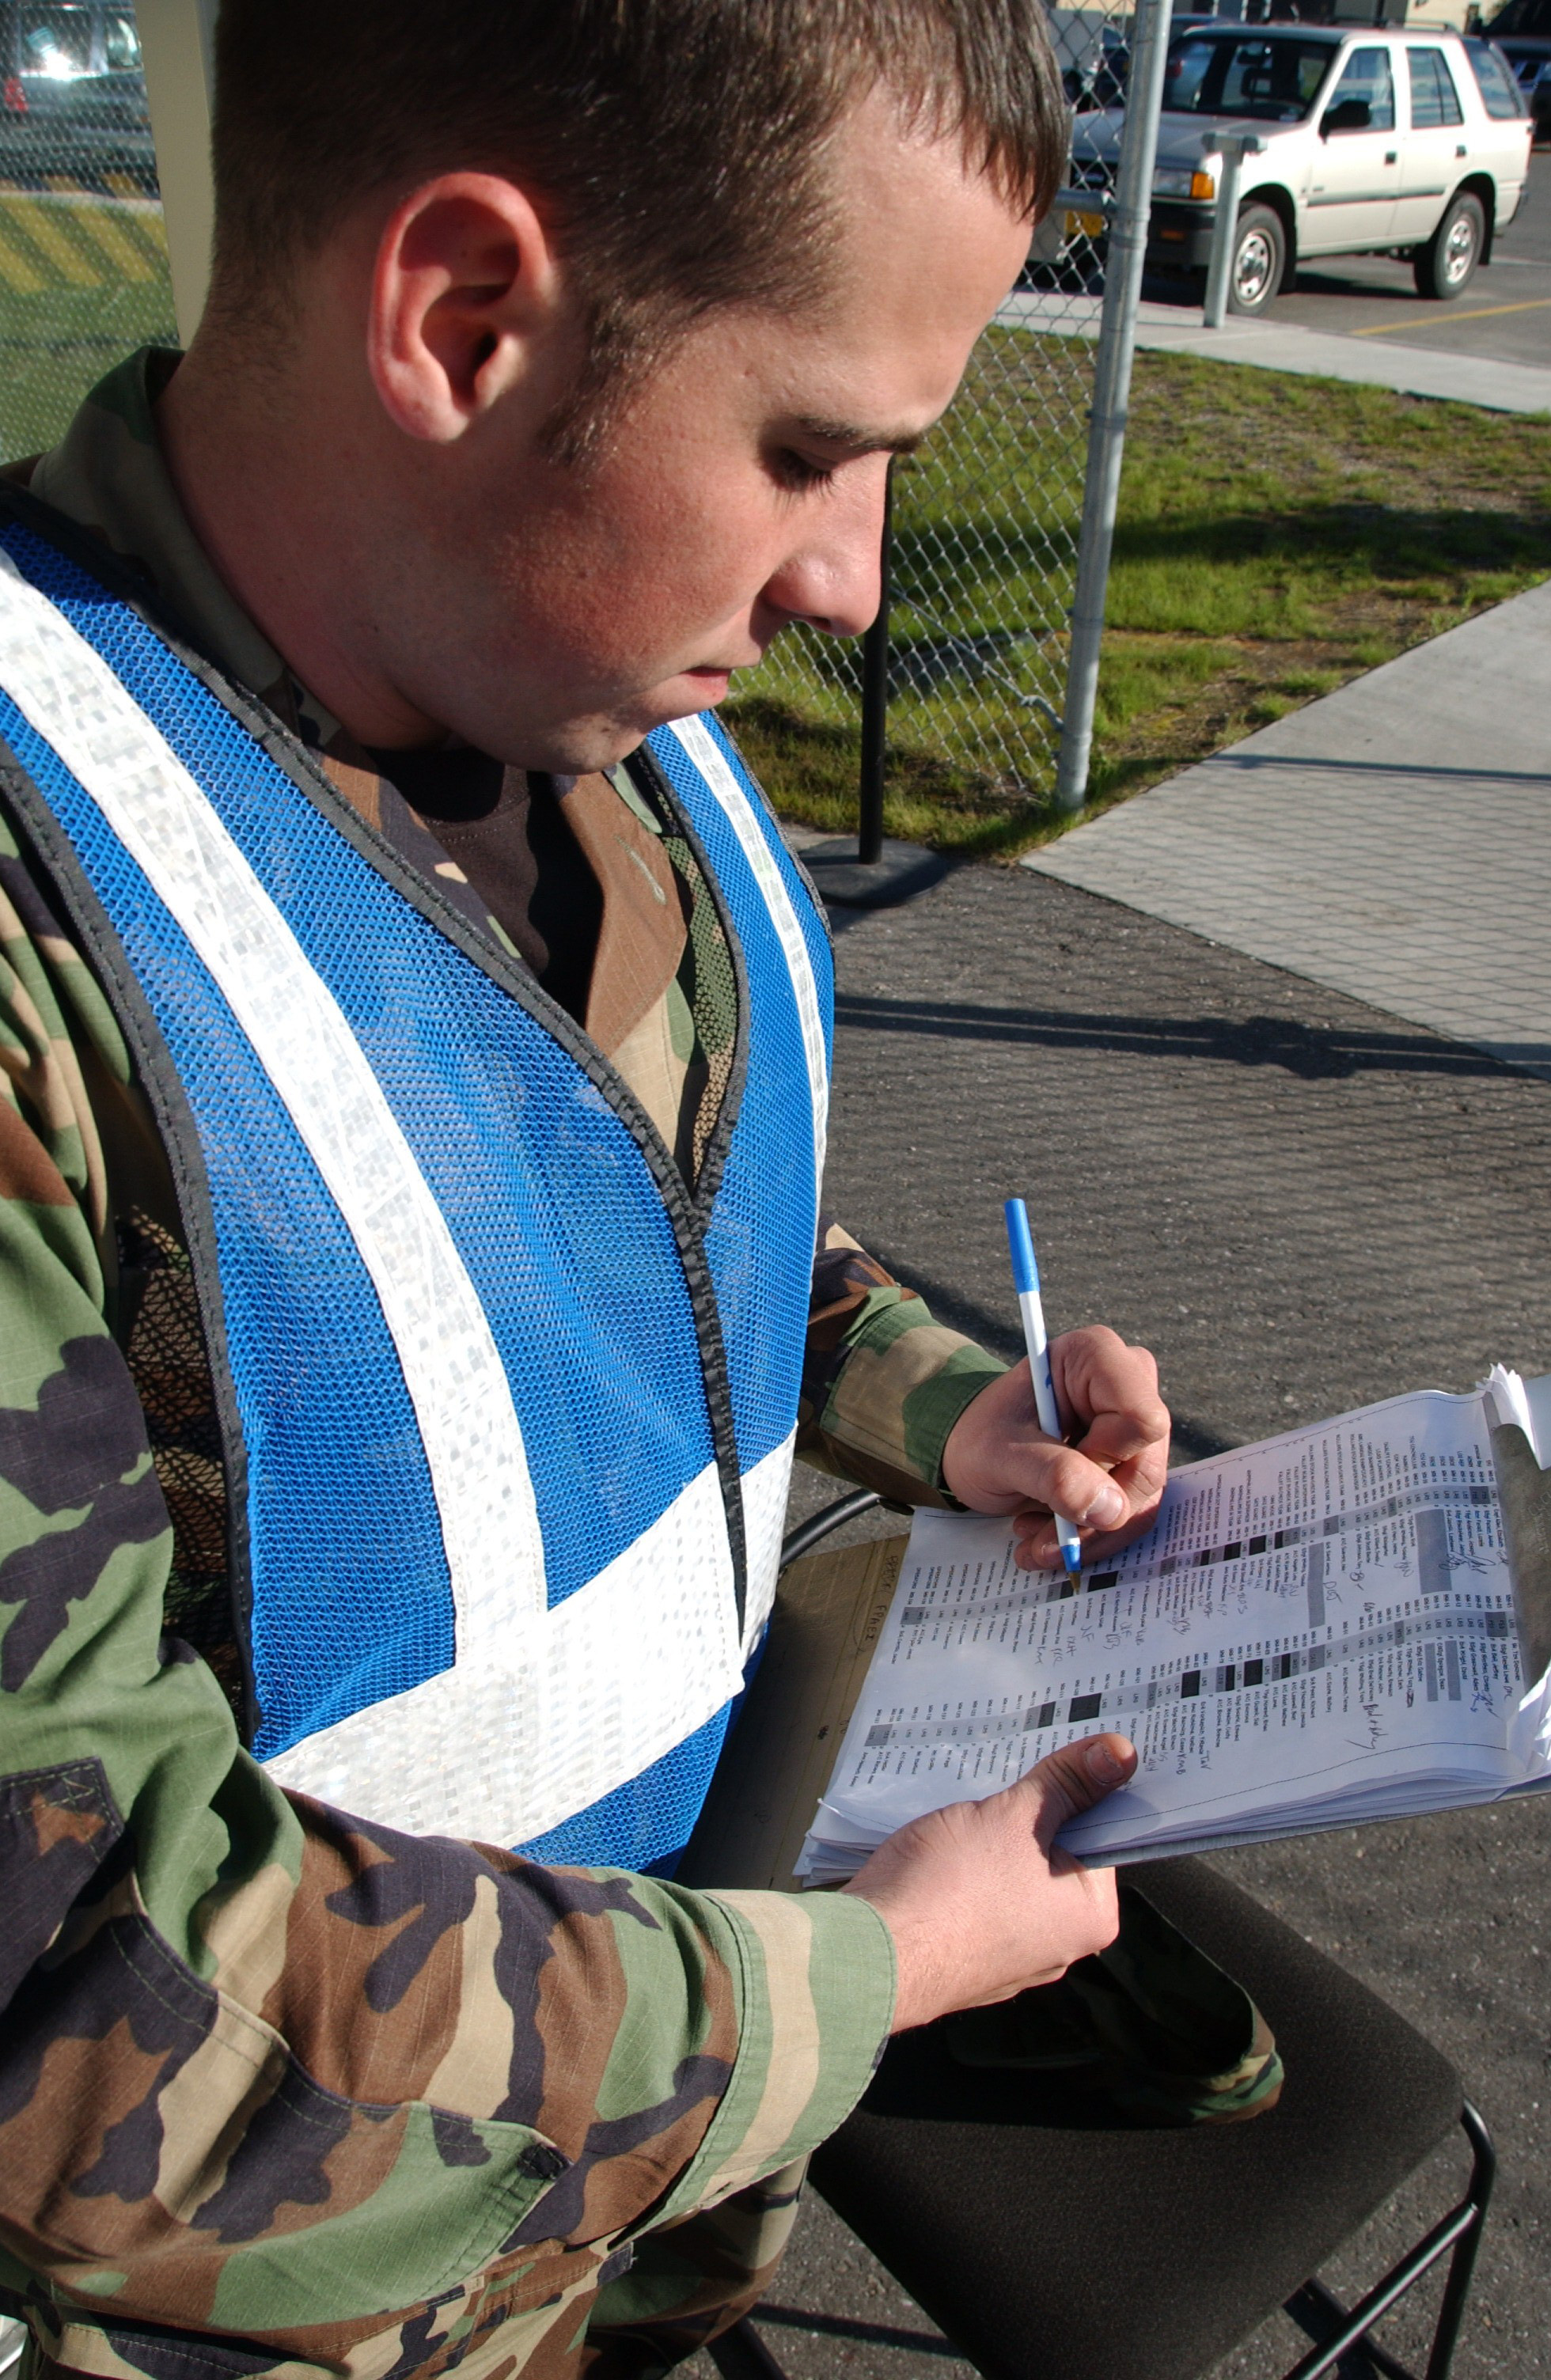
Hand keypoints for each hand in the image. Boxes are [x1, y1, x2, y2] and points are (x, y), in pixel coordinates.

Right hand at [842, 1733, 1136, 2031]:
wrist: (872, 1950)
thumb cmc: (950, 1889)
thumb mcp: (1016, 1816)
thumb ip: (1067, 1783)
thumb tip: (1119, 1754)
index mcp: (1090, 1915)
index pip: (1101, 1835)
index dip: (1081, 1790)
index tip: (1065, 1758)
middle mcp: (1059, 1945)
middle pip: (1056, 1854)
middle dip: (1029, 1816)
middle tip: (1004, 1786)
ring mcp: (1011, 1957)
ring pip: (1013, 1876)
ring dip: (992, 1843)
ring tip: (965, 1818)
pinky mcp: (968, 1956)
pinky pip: (979, 1900)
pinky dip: (966, 1873)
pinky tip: (942, 1853)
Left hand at [941, 1325, 1168, 1569]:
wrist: (972, 1450)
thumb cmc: (981, 1437)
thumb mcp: (1001, 1455)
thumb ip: (1053, 1475)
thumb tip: (1112, 1510)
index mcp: (1095, 1357)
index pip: (1142, 1420)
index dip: (1106, 1459)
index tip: (1057, 1472)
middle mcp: (1127, 1386)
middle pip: (1146, 1467)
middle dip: (1092, 1515)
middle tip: (1041, 1539)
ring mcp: (1134, 1429)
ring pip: (1142, 1498)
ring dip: (1087, 1533)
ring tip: (1035, 1541)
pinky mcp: (1132, 1463)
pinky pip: (1131, 1511)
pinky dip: (1090, 1534)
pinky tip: (1048, 1537)